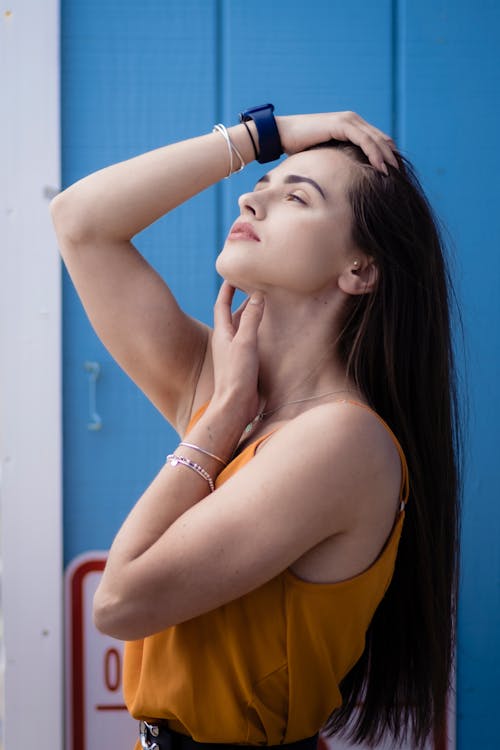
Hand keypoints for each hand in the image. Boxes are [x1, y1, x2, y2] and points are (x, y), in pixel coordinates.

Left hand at [210, 281, 264, 428]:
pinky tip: (273, 332)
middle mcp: (228, 341)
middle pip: (236, 315)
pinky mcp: (247, 364)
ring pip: (246, 328)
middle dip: (245, 300)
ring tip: (269, 304)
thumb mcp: (244, 342)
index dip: (227, 289)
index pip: (222, 305)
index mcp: (223, 333)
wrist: (235, 406)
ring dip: (255, 316)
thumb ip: (251, 319)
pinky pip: (254, 342)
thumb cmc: (236, 375)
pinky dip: (262, 332)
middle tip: (259, 286)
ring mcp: (237, 353)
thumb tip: (257, 295)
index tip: (233, 274)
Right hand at [276, 111, 397, 173]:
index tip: (395, 175)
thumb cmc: (297, 149)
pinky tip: (381, 168)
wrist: (280, 135)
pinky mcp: (341, 124)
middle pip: (382, 139)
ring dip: (387, 157)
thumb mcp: (325, 156)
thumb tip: (345, 180)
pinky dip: (375, 154)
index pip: (377, 141)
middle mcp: (352, 120)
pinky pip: (365, 140)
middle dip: (393, 158)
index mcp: (350, 126)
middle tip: (402, 177)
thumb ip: (338, 161)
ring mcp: (348, 120)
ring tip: (395, 175)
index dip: (388, 156)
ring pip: (376, 140)